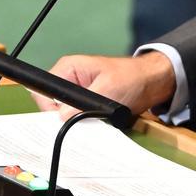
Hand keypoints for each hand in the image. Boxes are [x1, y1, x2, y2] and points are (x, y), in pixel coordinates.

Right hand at [36, 51, 175, 119]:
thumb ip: (84, 104)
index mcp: (68, 69)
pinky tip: (96, 126)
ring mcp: (76, 95)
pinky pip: (76, 121)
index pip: (43, 93)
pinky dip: (84, 126)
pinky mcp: (85, 107)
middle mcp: (68, 81)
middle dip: (63, 119)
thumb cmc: (132, 77)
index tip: (62, 121)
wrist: (152, 83)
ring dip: (76, 124)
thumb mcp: (108, 88)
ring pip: (63, 117)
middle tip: (81, 124)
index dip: (49, 109)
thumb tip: (61, 118)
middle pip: (50, 108)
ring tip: (94, 123)